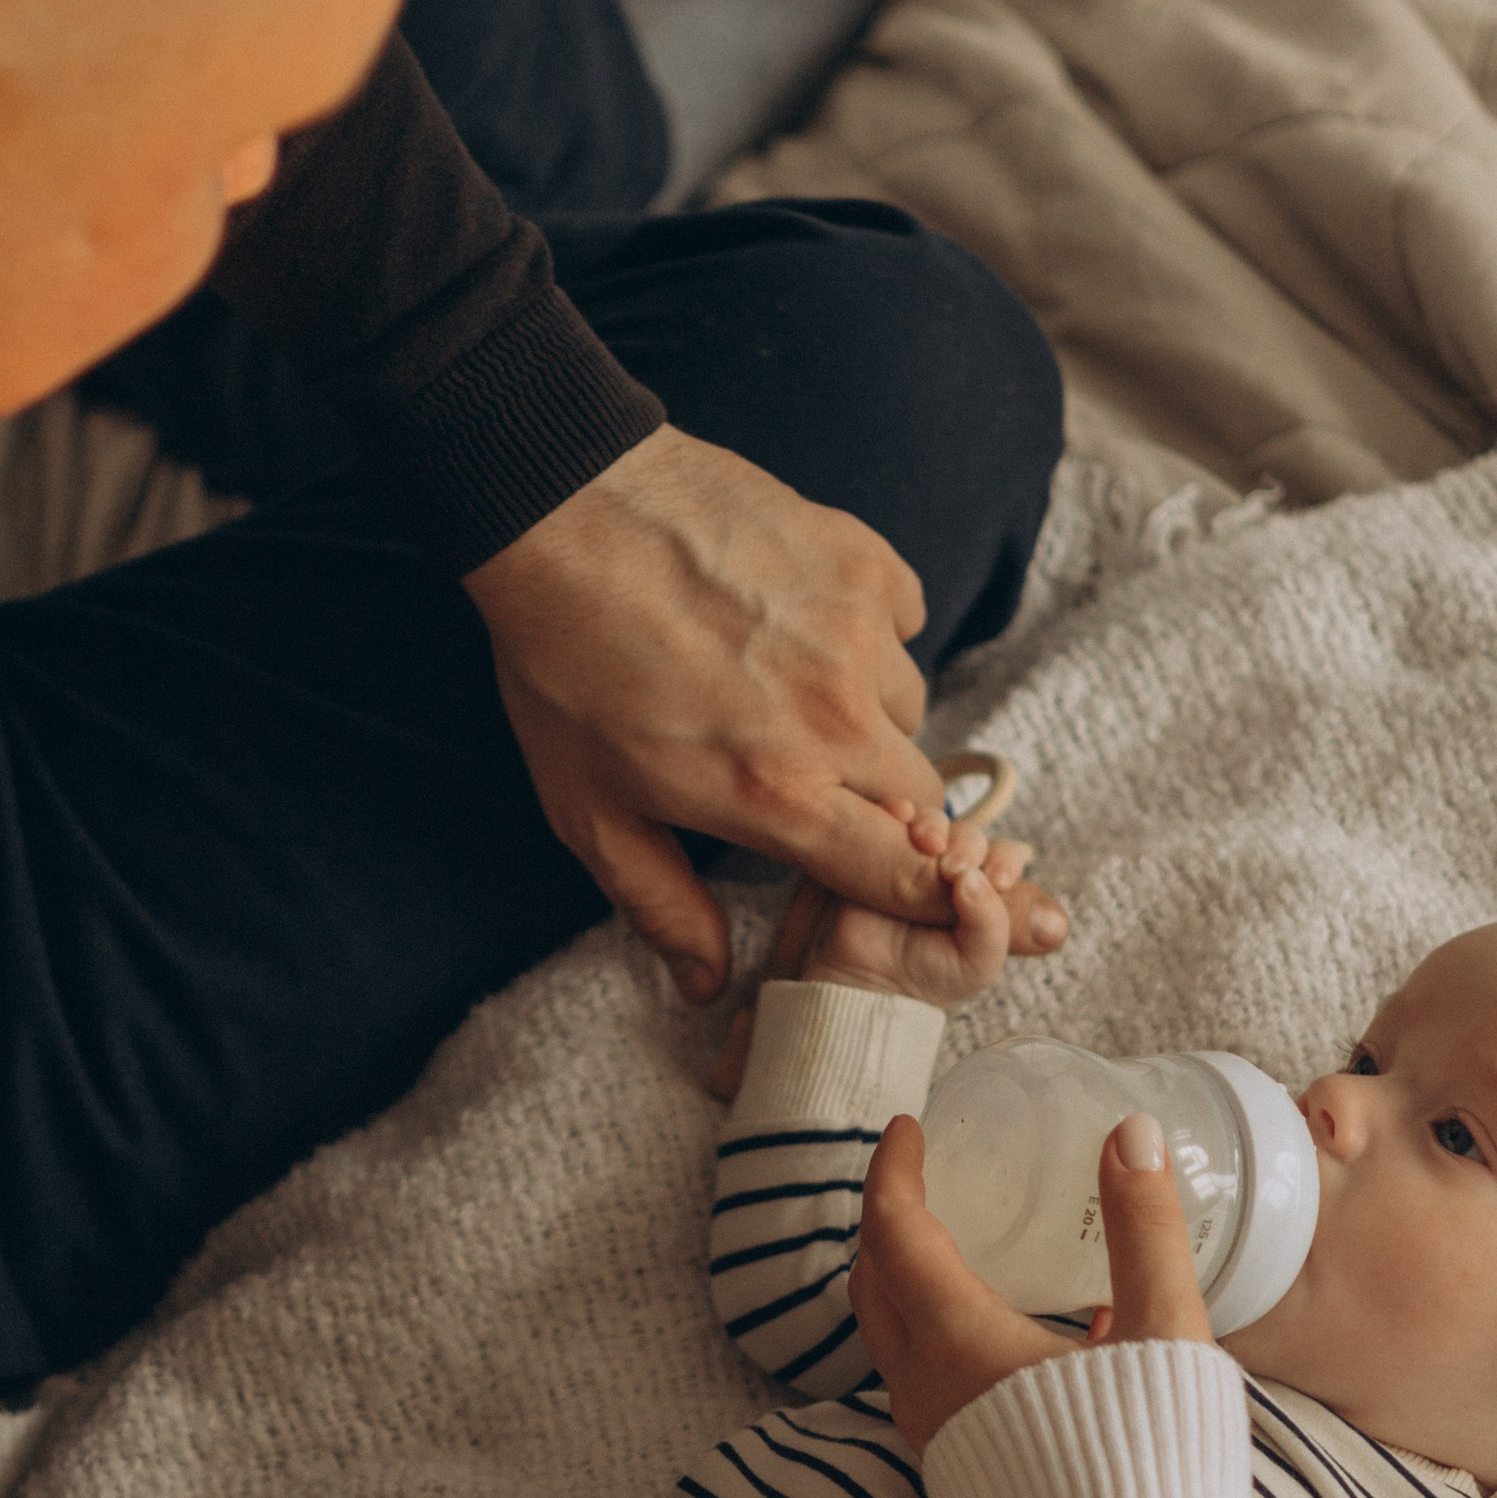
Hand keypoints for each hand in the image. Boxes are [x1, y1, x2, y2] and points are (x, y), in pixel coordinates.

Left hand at [464, 424, 960, 1004]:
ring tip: (783, 687)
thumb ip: (659, 904)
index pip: (902, 877)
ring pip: (910, 708)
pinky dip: (866, 631)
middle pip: (921, 801)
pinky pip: (902, 621)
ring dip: (866, 716)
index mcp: (779, 796)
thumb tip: (707, 983)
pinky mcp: (865, 561)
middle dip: (876, 804)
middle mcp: (838, 720)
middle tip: (803, 774)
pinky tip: (794, 621)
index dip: (926, 898)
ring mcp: (861, 634)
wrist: (566, 513)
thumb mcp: (589, 809)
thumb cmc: (566, 666)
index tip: (930, 897)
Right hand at [707, 825, 1068, 1095]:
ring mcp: (912, 855)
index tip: (997, 881)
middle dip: (968, 844)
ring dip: (934, 825)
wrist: (861, 985)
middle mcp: (952, 868)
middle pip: (970, 835)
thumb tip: (981, 879)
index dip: (1004, 861)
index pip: (1005, 858)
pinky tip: (896, 816)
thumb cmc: (926, 979)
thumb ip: (994, 926)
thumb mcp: (975, 964)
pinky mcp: (876, 844)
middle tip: (953, 868)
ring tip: (924, 842)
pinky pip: (889, 816)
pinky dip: (896, 809)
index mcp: (985, 892)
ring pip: (933, 822)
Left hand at [852, 1112, 1212, 1456]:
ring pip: (890, 1338)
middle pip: (873, 1285)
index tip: (909, 1127)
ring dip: (905, 1280)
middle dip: (888, 1221)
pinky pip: (922, 1381)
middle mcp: (924, 1390)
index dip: (894, 1170)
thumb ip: (1145, 1232)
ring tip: (961, 1244)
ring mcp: (933, 1438)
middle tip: (927, 1178)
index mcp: (959, 1343)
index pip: (894, 1232)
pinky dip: (937, 1332)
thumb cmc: (1151, 1471)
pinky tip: (1015, 1330)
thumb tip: (1130, 1136)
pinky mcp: (956, 1473)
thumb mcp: (1164, 1335)